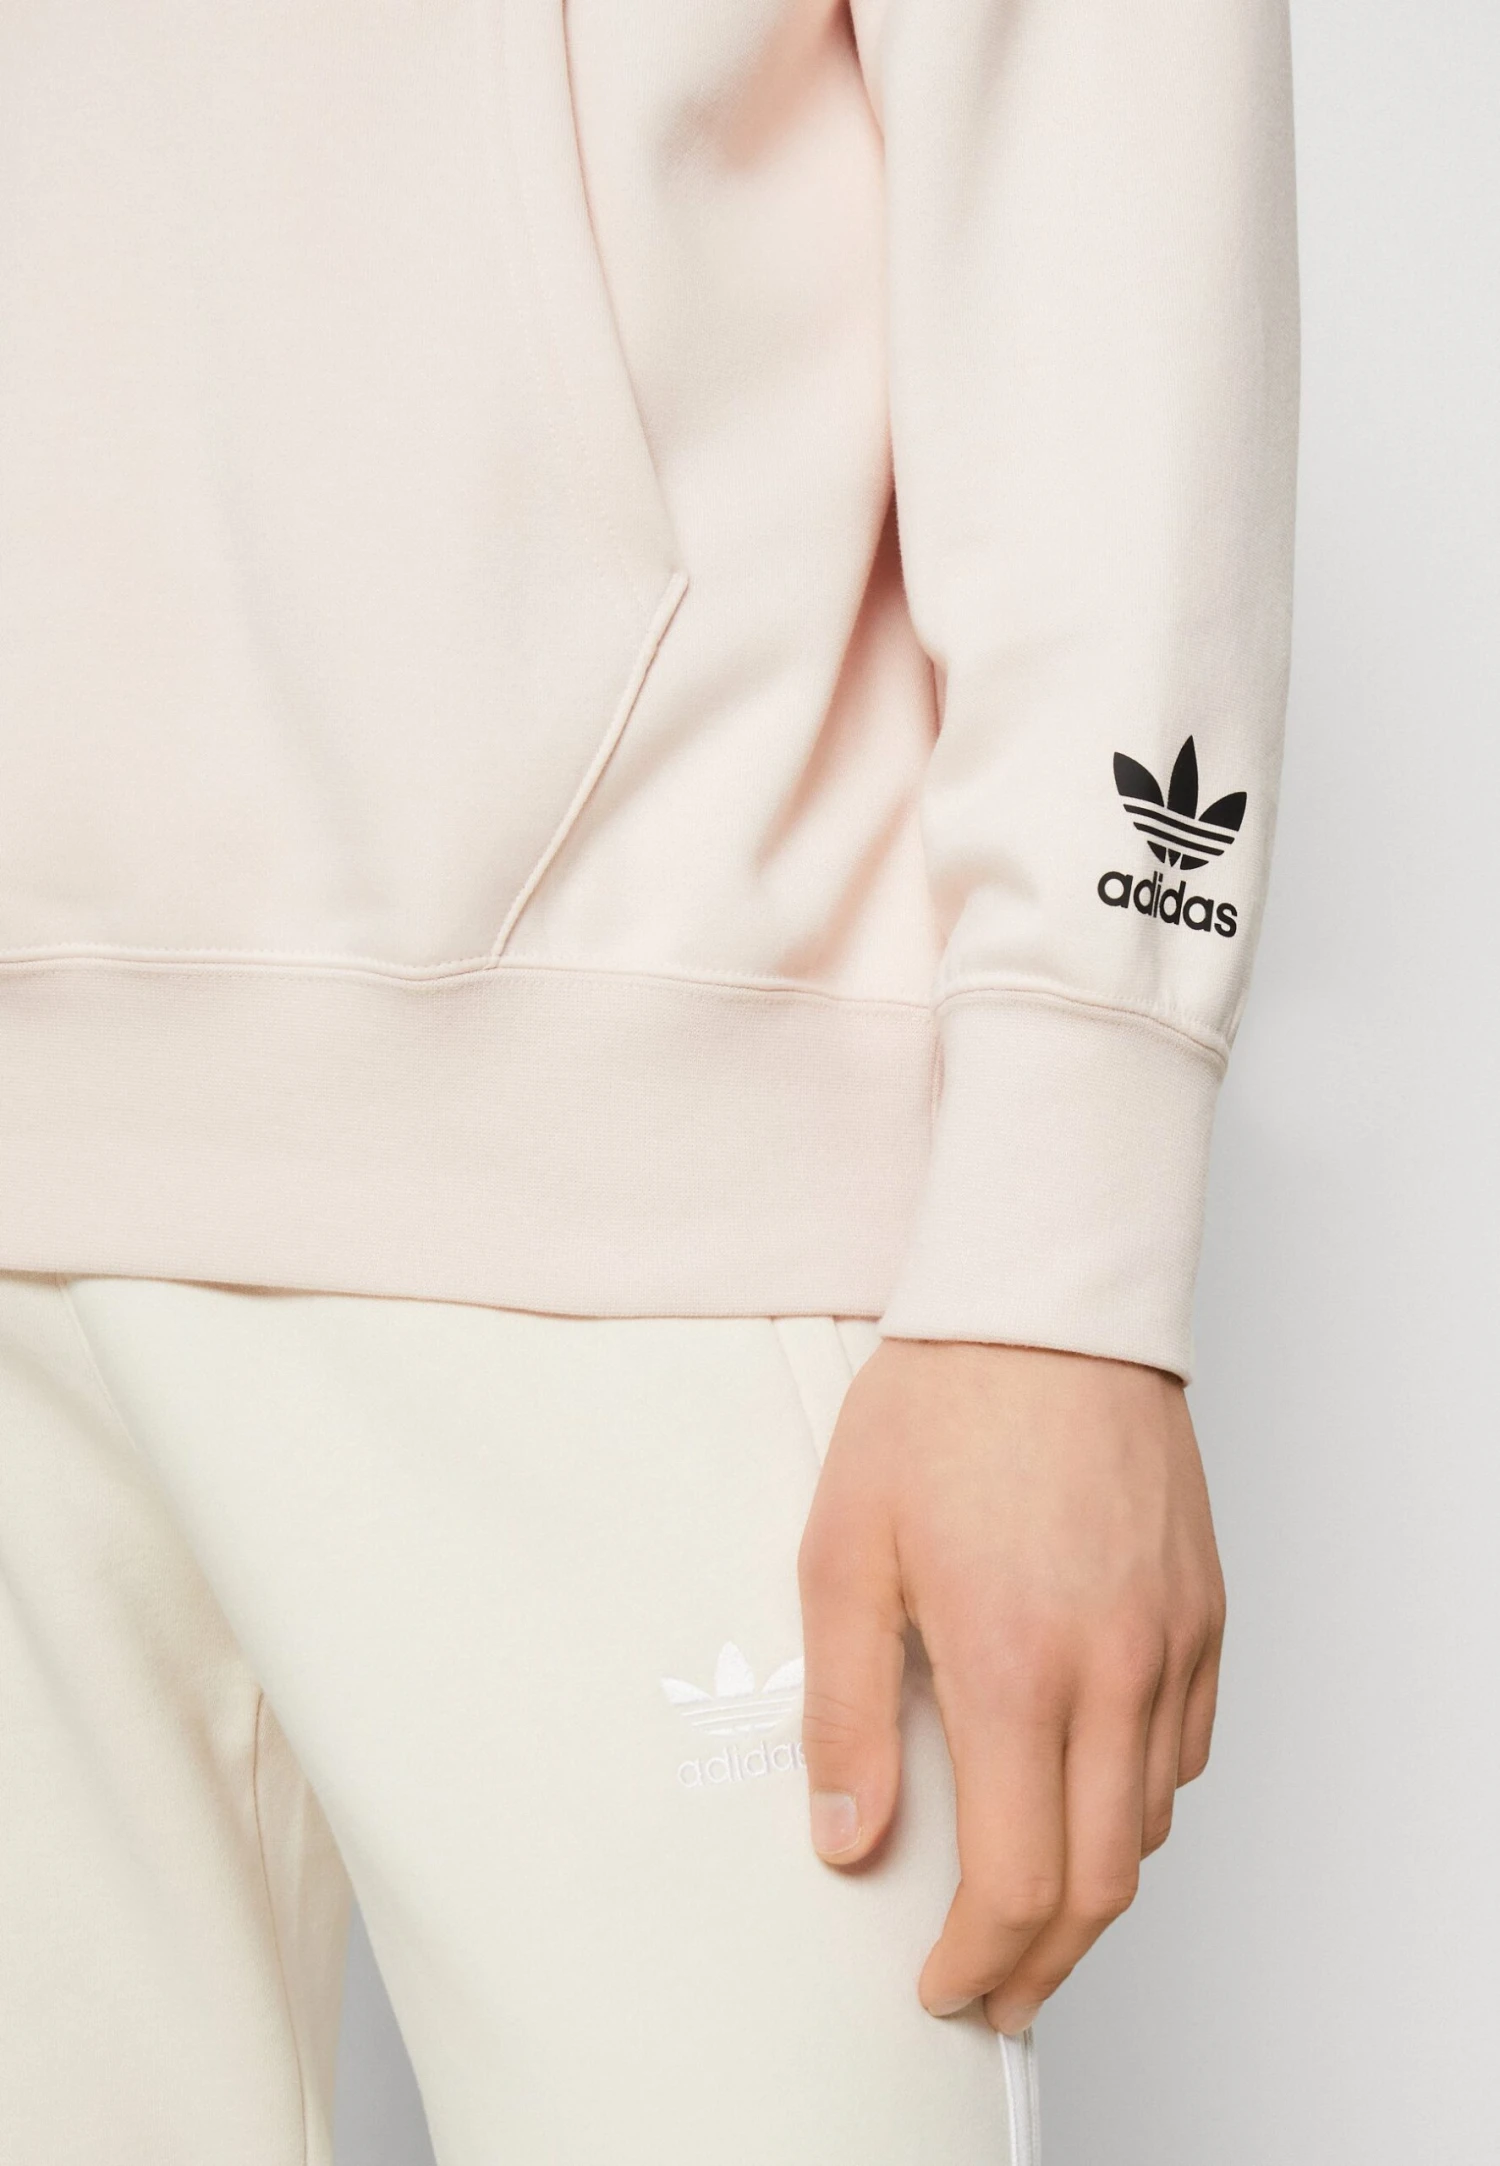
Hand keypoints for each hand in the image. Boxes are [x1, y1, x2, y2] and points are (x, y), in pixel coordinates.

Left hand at [796, 1338, 1224, 2032]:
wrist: (1044, 1306)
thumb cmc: (937, 1410)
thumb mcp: (843, 1553)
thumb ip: (844, 1711)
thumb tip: (848, 1840)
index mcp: (1015, 1666)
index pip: (1019, 1880)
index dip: (981, 1959)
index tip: (944, 1986)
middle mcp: (1113, 1668)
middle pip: (1104, 1881)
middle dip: (1045, 1961)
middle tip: (995, 1989)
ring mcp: (1171, 1638)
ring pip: (1153, 1818)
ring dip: (1094, 1881)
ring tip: (1032, 1895)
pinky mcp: (1203, 1606)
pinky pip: (1190, 1744)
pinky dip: (1142, 1796)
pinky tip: (1090, 1786)